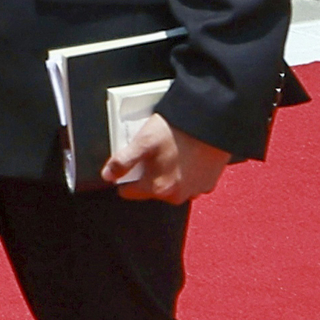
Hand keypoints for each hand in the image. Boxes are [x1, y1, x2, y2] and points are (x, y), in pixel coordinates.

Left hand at [104, 112, 229, 202]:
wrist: (212, 123)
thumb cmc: (176, 131)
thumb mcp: (142, 142)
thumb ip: (122, 162)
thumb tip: (108, 176)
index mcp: (157, 188)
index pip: (128, 192)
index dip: (125, 176)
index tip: (130, 162)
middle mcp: (176, 195)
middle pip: (150, 190)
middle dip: (148, 175)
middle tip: (153, 153)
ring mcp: (195, 191)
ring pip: (171, 187)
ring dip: (168, 175)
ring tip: (171, 153)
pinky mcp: (209, 184)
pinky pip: (190, 183)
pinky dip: (186, 174)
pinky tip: (186, 157)